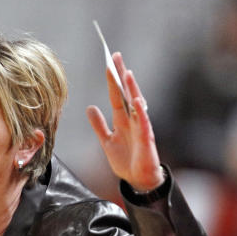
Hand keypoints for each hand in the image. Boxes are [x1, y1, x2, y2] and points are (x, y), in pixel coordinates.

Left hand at [85, 52, 163, 191]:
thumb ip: (99, 125)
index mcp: (122, 120)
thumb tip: (90, 107)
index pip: (117, 95)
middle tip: (116, 56)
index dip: (112, 80)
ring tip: (126, 73)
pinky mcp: (146, 139)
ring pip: (136, 104)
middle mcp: (132, 120)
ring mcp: (140, 128)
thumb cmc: (126, 160)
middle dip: (121, 76)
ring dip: (132, 89)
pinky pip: (143, 123)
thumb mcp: (107, 141)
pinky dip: (140, 112)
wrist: (138, 179)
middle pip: (126, 93)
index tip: (108, 62)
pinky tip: (136, 101)